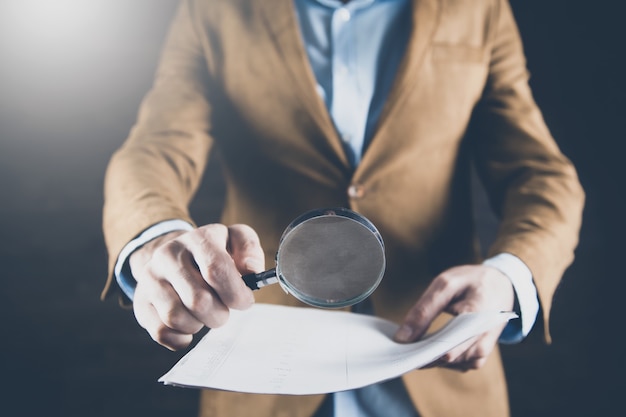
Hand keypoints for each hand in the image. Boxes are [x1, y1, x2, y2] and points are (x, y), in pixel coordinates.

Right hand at [128, 224, 264, 349]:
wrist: (175, 256)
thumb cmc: (213, 253)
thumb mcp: (235, 240)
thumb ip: (250, 250)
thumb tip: (251, 271)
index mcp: (198, 238)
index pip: (216, 269)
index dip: (236, 293)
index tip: (244, 301)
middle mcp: (168, 254)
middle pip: (198, 300)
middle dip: (220, 313)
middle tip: (223, 309)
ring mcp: (150, 278)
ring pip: (176, 318)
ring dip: (199, 324)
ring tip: (205, 314)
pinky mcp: (141, 301)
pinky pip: (161, 331)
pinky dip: (181, 337)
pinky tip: (190, 325)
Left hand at [394, 264, 514, 371]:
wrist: (502, 284)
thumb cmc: (472, 281)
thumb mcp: (446, 284)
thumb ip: (424, 309)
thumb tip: (403, 337)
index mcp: (476, 316)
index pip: (446, 345)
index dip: (421, 350)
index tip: (401, 349)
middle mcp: (483, 338)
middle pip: (448, 358)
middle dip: (423, 354)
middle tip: (402, 348)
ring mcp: (484, 349)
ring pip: (452, 364)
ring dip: (432, 358)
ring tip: (414, 345)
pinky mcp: (481, 354)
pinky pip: (459, 364)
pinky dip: (442, 359)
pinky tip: (430, 347)